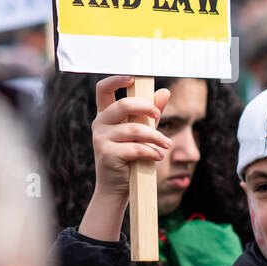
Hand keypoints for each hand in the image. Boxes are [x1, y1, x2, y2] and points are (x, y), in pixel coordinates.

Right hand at [91, 75, 171, 196]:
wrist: (116, 188)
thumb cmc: (129, 158)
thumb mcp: (141, 133)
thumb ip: (150, 114)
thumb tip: (165, 91)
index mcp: (106, 115)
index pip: (103, 89)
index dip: (116, 79)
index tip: (134, 77)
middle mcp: (99, 124)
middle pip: (123, 105)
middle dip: (146, 108)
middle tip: (159, 116)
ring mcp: (101, 139)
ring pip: (134, 129)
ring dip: (156, 137)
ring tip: (166, 144)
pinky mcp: (107, 154)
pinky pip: (135, 148)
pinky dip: (151, 152)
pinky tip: (158, 156)